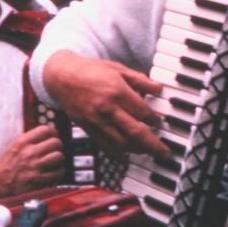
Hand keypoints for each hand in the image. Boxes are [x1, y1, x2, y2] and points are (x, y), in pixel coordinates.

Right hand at [0, 126, 65, 198]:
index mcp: (22, 142)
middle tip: (54, 149)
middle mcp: (29, 153)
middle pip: (56, 143)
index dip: (53, 132)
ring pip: (59, 156)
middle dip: (57, 146)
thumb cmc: (7, 166)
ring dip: (59, 159)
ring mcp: (35, 167)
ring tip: (54, 161)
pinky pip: (58, 172)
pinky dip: (58, 172)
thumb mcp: (14, 146)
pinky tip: (53, 171)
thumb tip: (46, 133)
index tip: (53, 135)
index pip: (45, 130)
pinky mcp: (39, 180)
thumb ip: (29, 139)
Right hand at [42, 51, 167, 156]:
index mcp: (117, 91)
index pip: (143, 112)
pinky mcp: (88, 128)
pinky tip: (126, 158)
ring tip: (149, 153)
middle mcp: (108, 108)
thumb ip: (140, 80)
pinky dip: (117, 154)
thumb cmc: (91, 70)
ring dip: (138, 150)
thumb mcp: (118, 69)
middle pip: (135, 132)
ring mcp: (96, 120)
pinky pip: (105, 145)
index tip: (161, 123)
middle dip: (153, 144)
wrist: (62, 76)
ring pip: (121, 142)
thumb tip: (159, 89)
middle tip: (165, 152)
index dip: (155, 120)